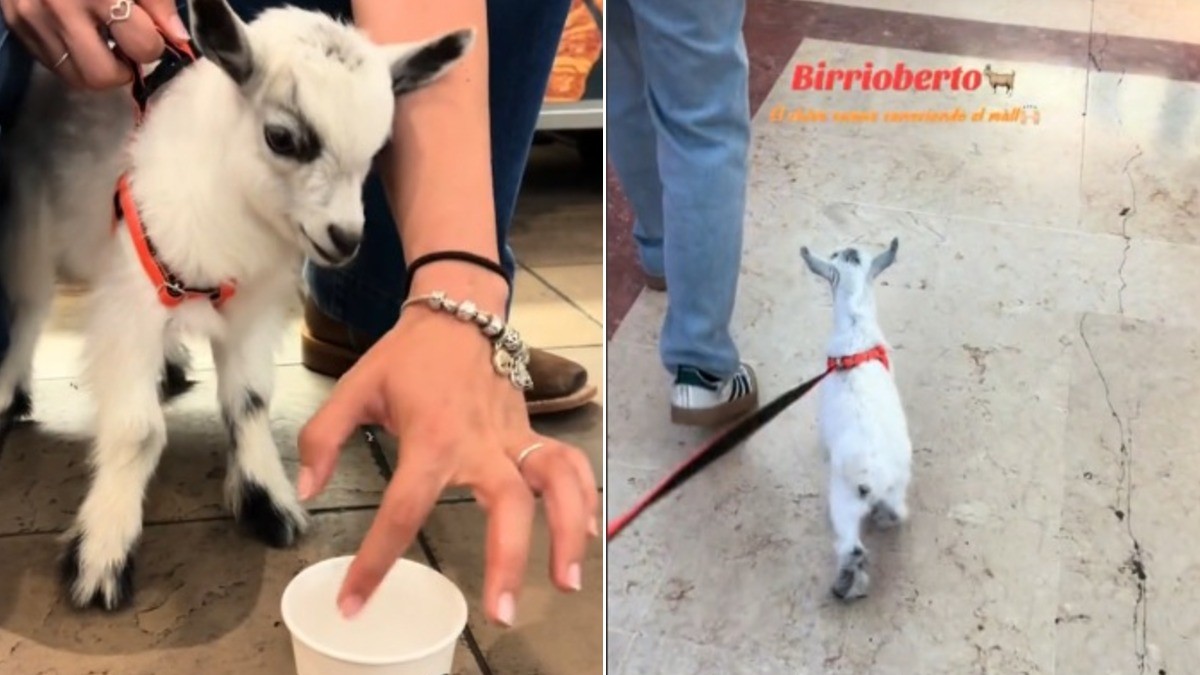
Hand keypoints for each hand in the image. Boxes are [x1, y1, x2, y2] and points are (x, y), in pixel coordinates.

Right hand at [0, 0, 188, 88]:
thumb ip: (158, 2)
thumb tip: (178, 39)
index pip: (141, 47)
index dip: (152, 45)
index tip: (149, 34)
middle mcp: (62, 8)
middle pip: (101, 75)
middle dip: (123, 69)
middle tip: (126, 49)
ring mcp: (34, 17)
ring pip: (74, 77)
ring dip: (97, 68)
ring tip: (104, 44)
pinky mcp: (17, 23)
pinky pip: (51, 63)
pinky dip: (72, 58)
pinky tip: (80, 35)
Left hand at [297, 285, 598, 625]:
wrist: (460, 311)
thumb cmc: (407, 355)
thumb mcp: (354, 387)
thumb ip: (323, 438)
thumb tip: (307, 491)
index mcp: (431, 437)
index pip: (405, 509)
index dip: (377, 561)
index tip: (355, 601)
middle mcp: (480, 443)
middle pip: (507, 504)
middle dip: (507, 560)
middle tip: (501, 613)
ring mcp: (512, 438)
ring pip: (555, 483)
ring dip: (567, 531)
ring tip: (566, 581)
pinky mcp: (530, 433)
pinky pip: (567, 465)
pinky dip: (584, 497)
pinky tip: (586, 535)